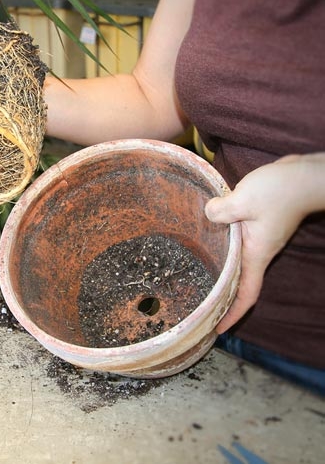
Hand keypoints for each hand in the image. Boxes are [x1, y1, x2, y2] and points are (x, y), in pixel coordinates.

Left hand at [205, 154, 324, 332]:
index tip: (216, 329)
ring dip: (221, 272)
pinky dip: (224, 248)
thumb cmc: (281, 190)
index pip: (246, 294)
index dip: (232, 314)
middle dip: (223, 298)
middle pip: (239, 283)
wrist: (305, 174)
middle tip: (199, 307)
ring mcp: (259, 238)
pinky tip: (207, 240)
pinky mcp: (256, 224)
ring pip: (237, 262)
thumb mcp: (244, 200)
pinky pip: (237, 242)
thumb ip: (220, 212)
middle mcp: (258, 251)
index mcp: (256, 254)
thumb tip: (207, 214)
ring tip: (197, 278)